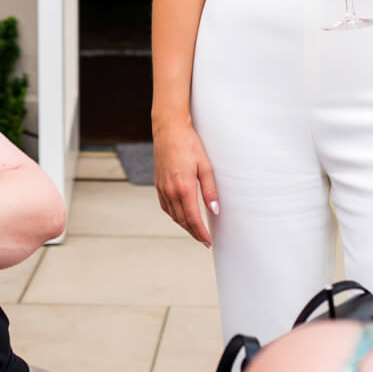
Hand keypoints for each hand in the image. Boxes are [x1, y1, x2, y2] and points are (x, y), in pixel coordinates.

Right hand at [153, 119, 218, 246]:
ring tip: (195, 230)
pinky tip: (181, 215)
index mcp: (183, 188)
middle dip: (193, 232)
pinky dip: (174, 215)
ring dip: (184, 225)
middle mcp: (170, 191)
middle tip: (203, 240)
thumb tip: (215, 210)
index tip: (208, 241)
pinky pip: (165, 206)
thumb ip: (210, 190)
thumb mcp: (205, 166)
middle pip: (182, 220)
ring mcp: (162, 188)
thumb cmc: (189, 144)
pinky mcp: (158, 184)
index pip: (193, 219)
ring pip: (173, 215)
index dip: (201, 233)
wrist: (169, 130)